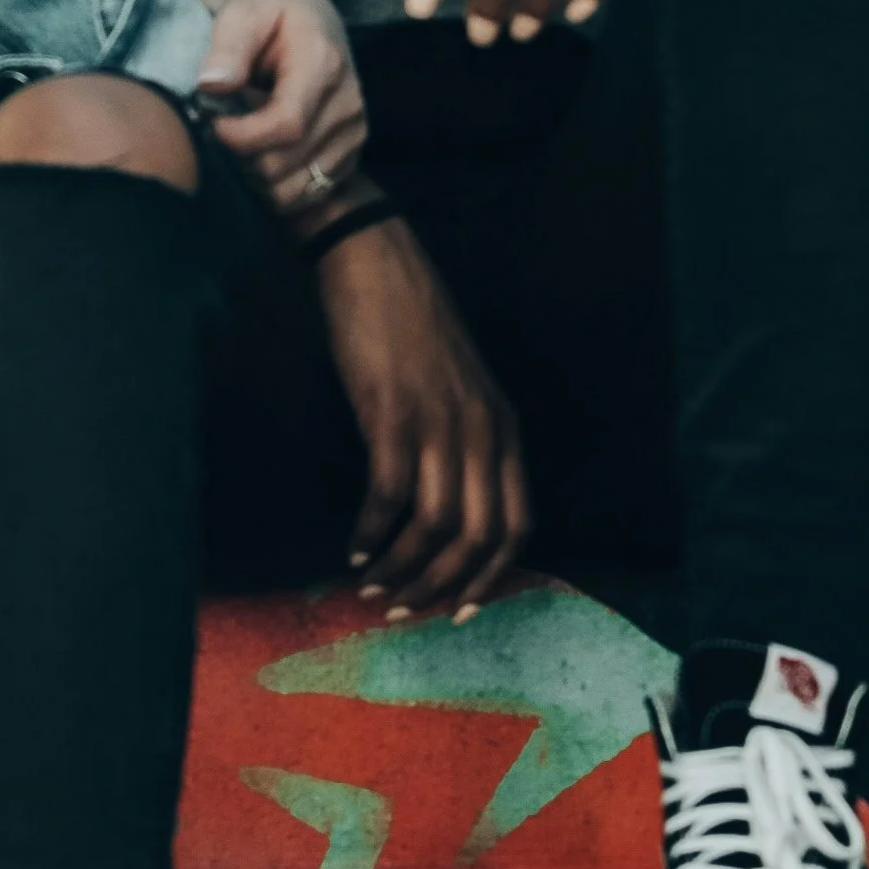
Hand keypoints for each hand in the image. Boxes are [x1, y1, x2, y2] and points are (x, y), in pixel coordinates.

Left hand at [194, 0, 365, 217]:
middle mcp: (349, 104)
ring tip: (243, 141)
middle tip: (224, 129)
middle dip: (242, 156)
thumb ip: (228, 47)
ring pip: (296, 188)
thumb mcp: (243, 13)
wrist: (306, 12)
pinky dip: (278, 185)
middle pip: (287, 163)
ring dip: (257, 176)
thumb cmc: (268, 11)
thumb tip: (212, 85)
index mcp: (325, 65)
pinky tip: (262, 153)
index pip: (286, 125)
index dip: (241, 136)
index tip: (213, 122)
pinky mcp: (351, 153)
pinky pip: (310, 193)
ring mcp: (354, 133)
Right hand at [320, 216, 529, 617]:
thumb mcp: (459, 385)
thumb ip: (464, 437)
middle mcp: (481, 431)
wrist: (372, 259)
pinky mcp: (391, 413)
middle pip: (479, 537)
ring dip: (403, 568)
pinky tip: (351, 547)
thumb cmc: (409, 320)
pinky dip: (370, 532)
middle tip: (403, 608)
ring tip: (371, 586)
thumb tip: (446, 503)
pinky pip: (388, 495)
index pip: (517, 525)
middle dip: (442, 585)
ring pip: (435, 525)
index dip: (491, 577)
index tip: (458, 609)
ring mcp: (438, 422)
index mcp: (504, 427)